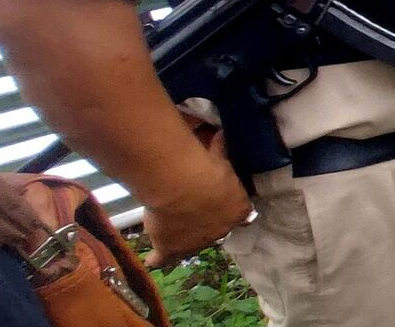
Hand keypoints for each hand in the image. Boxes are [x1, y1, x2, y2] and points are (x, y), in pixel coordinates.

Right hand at [140, 129, 251, 267]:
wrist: (186, 186)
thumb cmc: (208, 169)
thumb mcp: (218, 157)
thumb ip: (219, 151)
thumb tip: (220, 134)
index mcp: (239, 209)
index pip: (240, 214)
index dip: (229, 208)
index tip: (222, 201)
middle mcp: (221, 229)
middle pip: (216, 230)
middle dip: (206, 221)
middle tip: (193, 212)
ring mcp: (196, 241)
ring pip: (190, 243)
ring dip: (183, 236)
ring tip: (174, 232)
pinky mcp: (171, 247)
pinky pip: (164, 258)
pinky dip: (159, 258)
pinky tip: (154, 260)